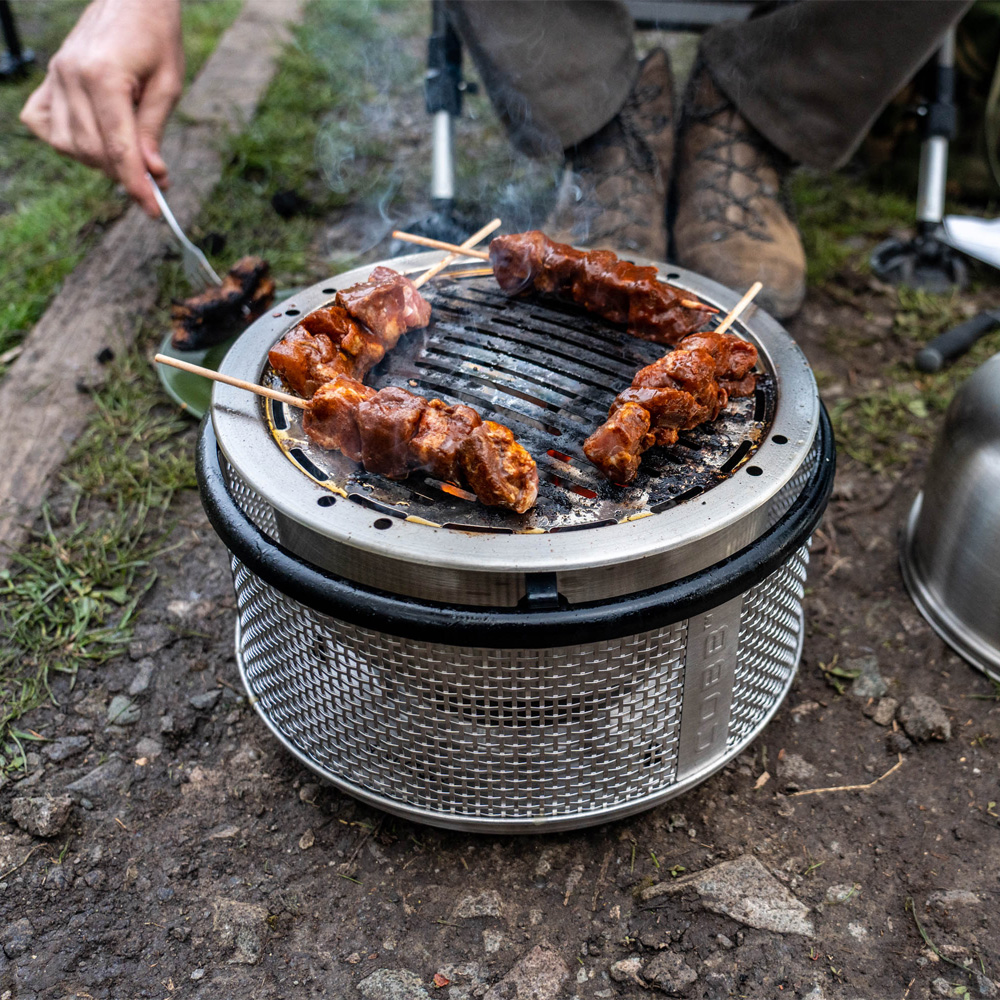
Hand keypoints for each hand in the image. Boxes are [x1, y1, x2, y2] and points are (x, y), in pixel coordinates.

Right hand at [20, 0, 183, 216]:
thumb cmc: (156, 35)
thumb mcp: (168, 85)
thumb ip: (154, 130)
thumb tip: (152, 173)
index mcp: (104, 77)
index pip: (118, 149)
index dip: (137, 186)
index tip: (155, 211)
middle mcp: (71, 76)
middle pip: (93, 152)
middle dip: (125, 174)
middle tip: (154, 178)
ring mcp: (55, 75)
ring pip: (68, 145)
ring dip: (100, 161)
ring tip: (129, 153)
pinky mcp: (50, 76)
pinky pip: (43, 123)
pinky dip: (66, 140)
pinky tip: (92, 138)